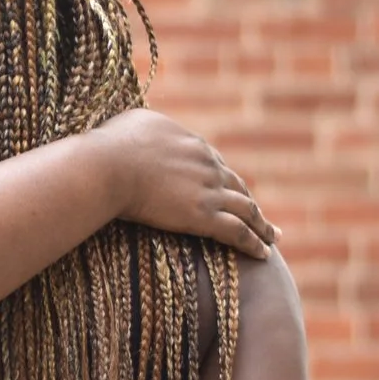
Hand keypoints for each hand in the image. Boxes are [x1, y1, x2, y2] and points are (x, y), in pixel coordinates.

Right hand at [95, 109, 277, 258]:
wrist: (107, 167)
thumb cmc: (109, 147)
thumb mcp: (133, 125)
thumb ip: (148, 131)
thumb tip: (144, 134)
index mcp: (191, 144)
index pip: (214, 164)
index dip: (222, 179)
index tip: (228, 191)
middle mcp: (207, 164)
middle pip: (236, 185)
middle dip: (249, 202)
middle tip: (260, 217)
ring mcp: (208, 190)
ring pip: (246, 209)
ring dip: (261, 225)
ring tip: (271, 238)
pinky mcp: (204, 216)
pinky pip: (237, 232)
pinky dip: (253, 243)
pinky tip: (263, 254)